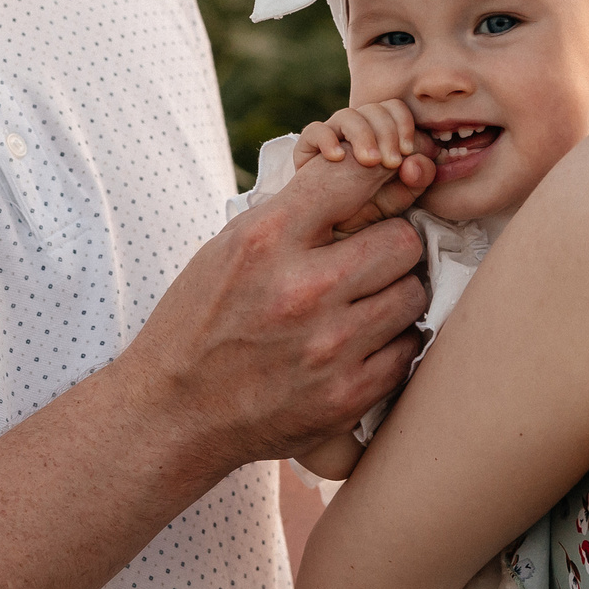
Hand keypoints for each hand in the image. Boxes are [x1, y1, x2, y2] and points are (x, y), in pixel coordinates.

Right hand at [113, 146, 427, 473]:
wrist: (174, 414)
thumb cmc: (200, 323)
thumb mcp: (227, 248)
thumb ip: (293, 213)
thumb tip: (366, 176)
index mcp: (266, 239)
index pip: (355, 174)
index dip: (379, 173)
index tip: (387, 183)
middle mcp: (303, 289)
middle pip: (404, 240)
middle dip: (390, 247)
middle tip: (368, 262)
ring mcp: (329, 346)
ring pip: (414, 295)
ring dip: (394, 297)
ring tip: (360, 306)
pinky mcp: (346, 395)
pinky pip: (408, 350)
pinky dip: (389, 346)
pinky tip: (356, 347)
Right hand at [296, 101, 435, 234]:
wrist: (332, 230)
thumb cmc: (369, 209)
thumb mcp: (401, 196)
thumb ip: (418, 177)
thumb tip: (419, 159)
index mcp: (382, 135)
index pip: (395, 110)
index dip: (404, 125)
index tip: (407, 151)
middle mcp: (358, 131)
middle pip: (374, 108)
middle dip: (387, 132)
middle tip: (390, 163)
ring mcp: (332, 136)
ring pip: (348, 115)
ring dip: (363, 136)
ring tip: (370, 162)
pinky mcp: (308, 148)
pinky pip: (315, 130)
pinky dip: (328, 140)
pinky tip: (338, 158)